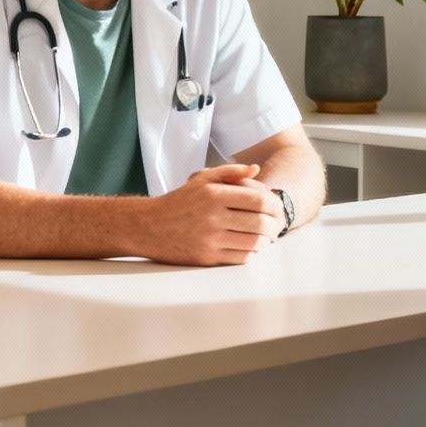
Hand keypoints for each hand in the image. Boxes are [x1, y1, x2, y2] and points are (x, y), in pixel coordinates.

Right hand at [138, 164, 281, 265]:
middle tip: (275, 224)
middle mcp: (213, 217)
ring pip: (253, 242)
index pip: (259, 200)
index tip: (276, 207)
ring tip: (266, 236)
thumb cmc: (179, 201)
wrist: (149, 226)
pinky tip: (250, 246)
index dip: (274, 205)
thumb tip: (256, 169)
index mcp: (214, 195)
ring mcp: (209, 239)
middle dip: (274, 224)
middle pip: (260, 223)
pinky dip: (251, 252)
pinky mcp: (206, 257)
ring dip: (265, 240)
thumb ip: (230, 171)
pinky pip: (240, 257)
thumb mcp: (201, 179)